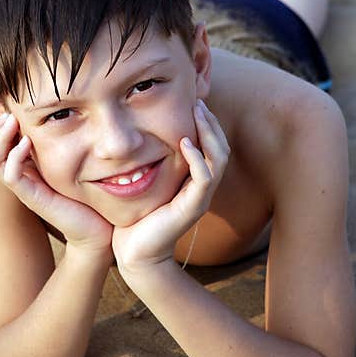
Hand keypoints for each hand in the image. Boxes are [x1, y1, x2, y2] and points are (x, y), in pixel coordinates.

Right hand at [0, 112, 113, 255]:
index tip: (12, 105)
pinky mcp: (32, 198)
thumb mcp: (70, 157)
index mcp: (24, 165)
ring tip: (13, 121)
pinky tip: (27, 143)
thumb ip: (58, 139)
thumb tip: (52, 112)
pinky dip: (14, 157)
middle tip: (9, 110)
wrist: (97, 228)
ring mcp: (23, 188)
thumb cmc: (85, 192)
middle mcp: (18, 176)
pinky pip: (10, 176)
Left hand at [112, 99, 229, 273]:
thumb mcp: (143, 183)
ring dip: (209, 134)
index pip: (211, 146)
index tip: (192, 102)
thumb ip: (147, 162)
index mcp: (194, 182)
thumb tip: (136, 136)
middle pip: (221, 148)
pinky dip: (198, 158)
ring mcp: (200, 198)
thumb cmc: (135, 219)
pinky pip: (205, 178)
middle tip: (198, 101)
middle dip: (211, 123)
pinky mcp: (192, 208)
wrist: (134, 254)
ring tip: (197, 113)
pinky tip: (185, 143)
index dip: (206, 124)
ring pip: (219, 159)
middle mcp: (202, 189)